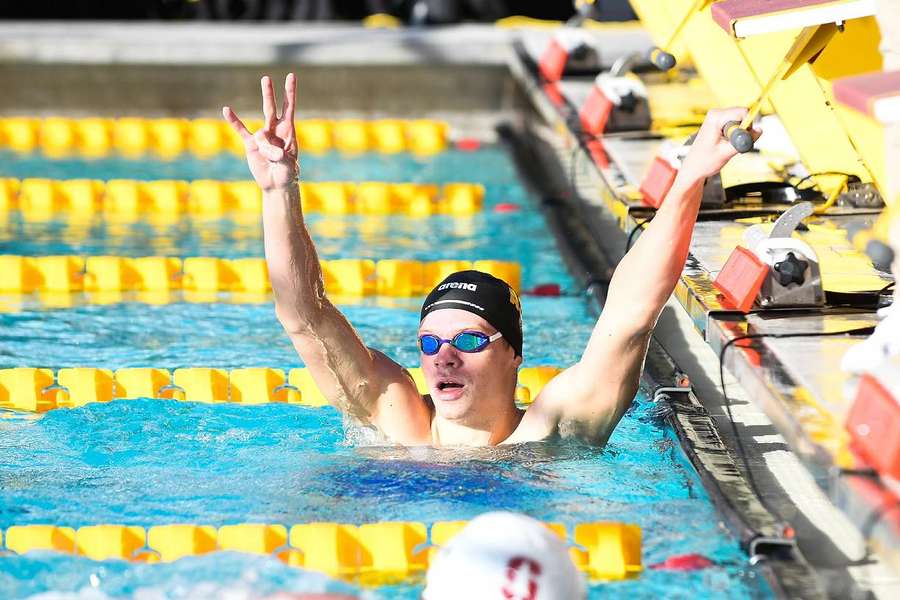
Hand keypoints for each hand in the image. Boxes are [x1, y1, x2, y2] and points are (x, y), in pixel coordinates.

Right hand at [222, 73, 298, 191]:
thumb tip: (269, 149)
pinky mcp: (251, 145)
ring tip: (272, 159)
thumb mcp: (288, 166)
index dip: (290, 93)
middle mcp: (275, 131)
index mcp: (288, 132)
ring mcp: (262, 137)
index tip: (291, 76)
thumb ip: (280, 156)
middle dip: (269, 94)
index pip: (289, 108)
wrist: (277, 185)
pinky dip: (234, 121)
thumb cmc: (288, 174)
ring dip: (265, 145)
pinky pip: (241, 131)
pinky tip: (227, 110)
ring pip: (260, 130)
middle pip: (271, 108)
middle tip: (266, 78)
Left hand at [678, 107, 761, 183]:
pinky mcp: (719, 122)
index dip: (747, 126)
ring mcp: (717, 117)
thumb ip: (745, 140)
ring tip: (726, 145)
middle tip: (731, 144)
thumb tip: (760, 130)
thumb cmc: (705, 161)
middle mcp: (716, 113)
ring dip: (738, 134)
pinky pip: (736, 124)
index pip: (743, 112)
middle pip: (743, 115)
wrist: (693, 167)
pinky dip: (735, 135)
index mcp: (715, 117)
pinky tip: (725, 143)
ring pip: (741, 120)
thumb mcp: (728, 152)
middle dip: (743, 130)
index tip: (739, 139)